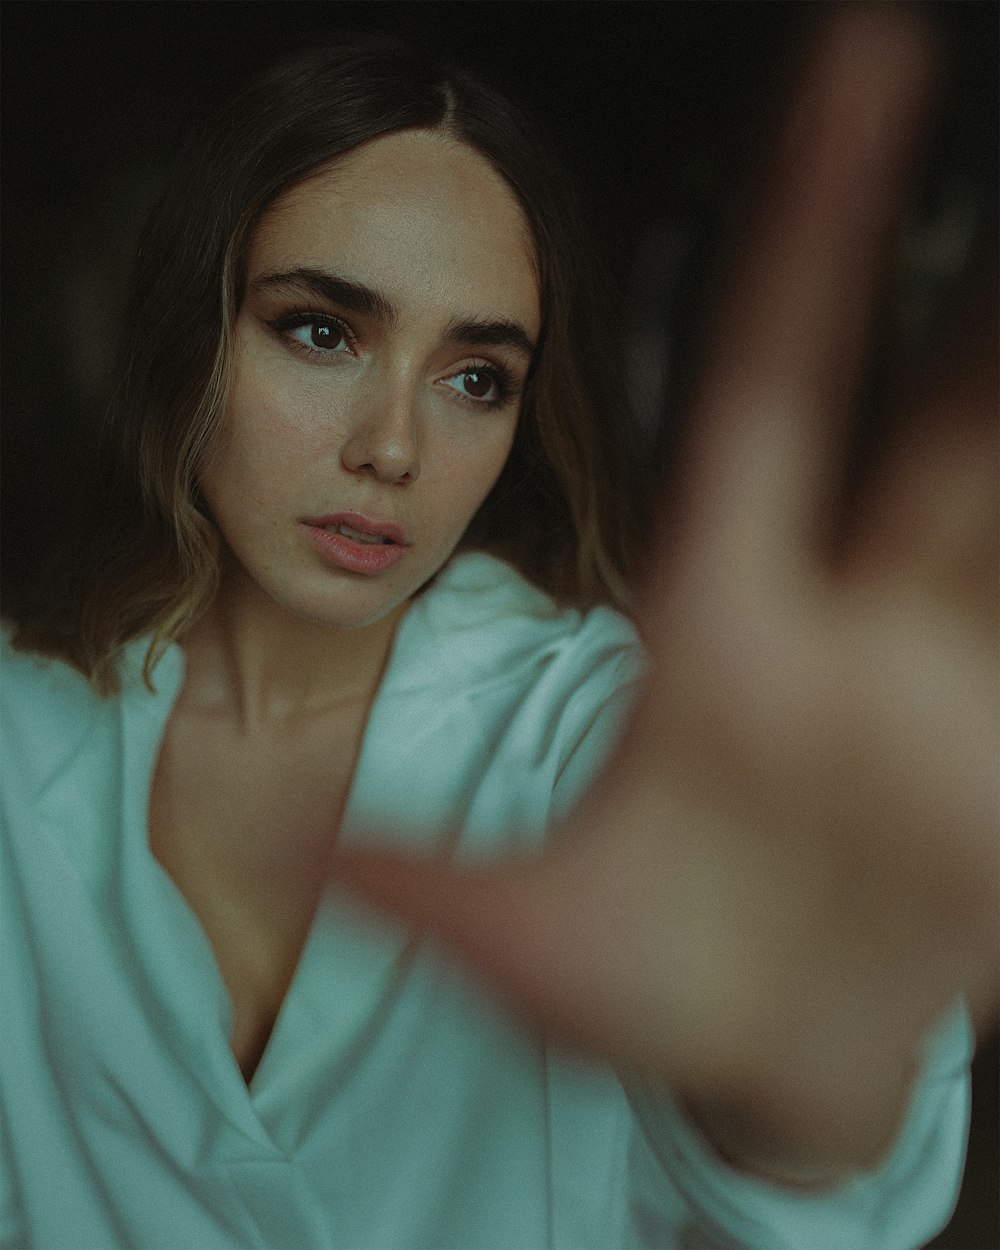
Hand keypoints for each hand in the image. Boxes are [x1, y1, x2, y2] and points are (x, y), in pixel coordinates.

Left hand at [331, 6, 997, 1177]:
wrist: (760, 1066)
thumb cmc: (645, 988)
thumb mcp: (529, 936)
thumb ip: (433, 890)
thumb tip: (305, 854)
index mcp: (721, 620)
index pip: (764, 388)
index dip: (806, 231)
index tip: (855, 66)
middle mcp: (841, 625)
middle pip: (925, 419)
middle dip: (975, 295)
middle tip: (977, 93)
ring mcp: (934, 685)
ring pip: (996, 505)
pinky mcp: (997, 758)